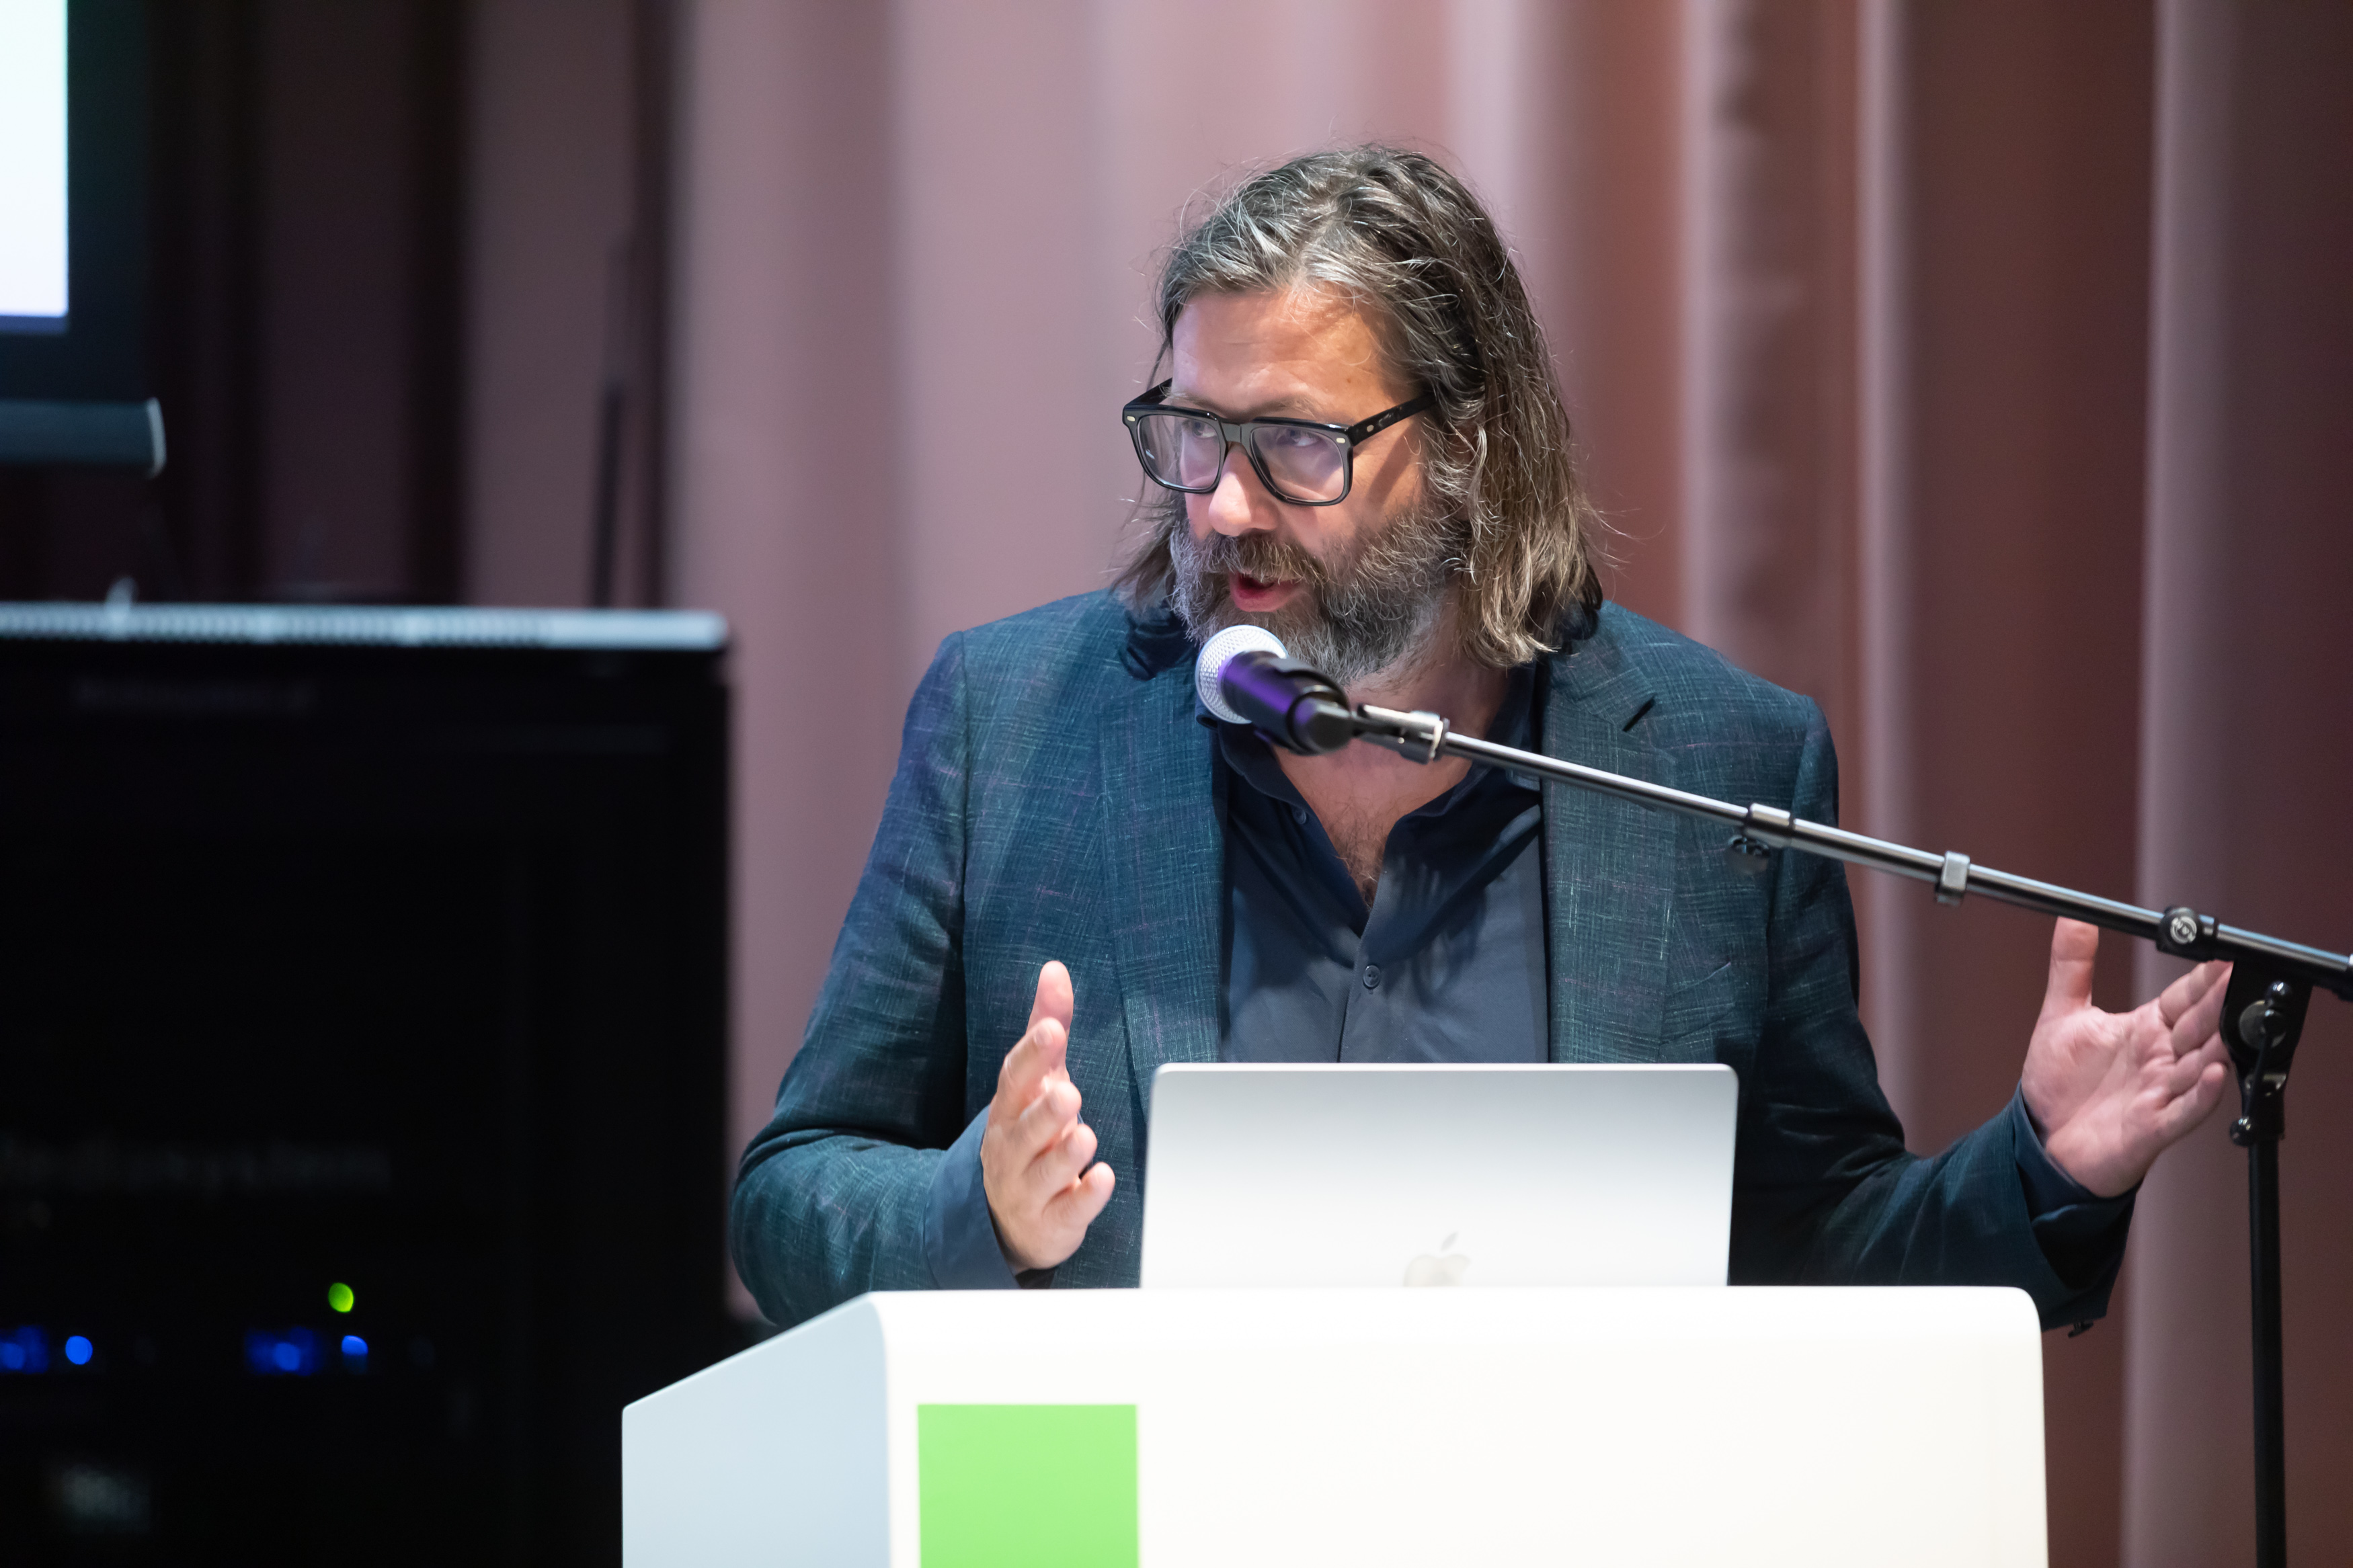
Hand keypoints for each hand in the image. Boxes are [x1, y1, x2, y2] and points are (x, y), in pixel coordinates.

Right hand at [979, 961, 1115, 1270]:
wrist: (1008, 1220)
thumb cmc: (1030, 1136)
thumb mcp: (1036, 1083)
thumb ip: (1046, 1028)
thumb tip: (1055, 970)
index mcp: (1009, 1110)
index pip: (1015, 1079)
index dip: (1032, 1056)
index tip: (1052, 1030)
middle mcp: (1012, 1149)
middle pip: (1025, 1129)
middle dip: (1044, 1112)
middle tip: (1069, 1093)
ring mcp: (1029, 1188)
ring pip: (1043, 1171)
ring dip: (1063, 1154)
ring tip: (1084, 1136)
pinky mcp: (1052, 1221)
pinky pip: (1067, 1211)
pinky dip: (1085, 1197)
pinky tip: (1102, 1179)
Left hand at [2021, 918, 2233, 1196]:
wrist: (2043, 1139)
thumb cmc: (2059, 1083)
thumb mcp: (2061, 1016)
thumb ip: (2071, 966)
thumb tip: (2073, 917)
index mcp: (2146, 1029)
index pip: (2185, 998)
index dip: (2203, 979)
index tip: (2221, 955)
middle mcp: (2160, 1059)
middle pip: (2200, 1027)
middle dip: (2217, 1005)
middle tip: (2233, 980)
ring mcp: (2161, 1092)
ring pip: (2201, 1066)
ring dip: (2216, 1047)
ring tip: (2230, 1025)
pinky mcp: (2154, 1125)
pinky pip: (2186, 1109)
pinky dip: (2202, 1094)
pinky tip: (2213, 1074)